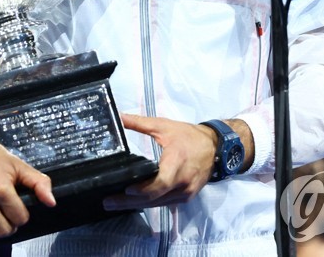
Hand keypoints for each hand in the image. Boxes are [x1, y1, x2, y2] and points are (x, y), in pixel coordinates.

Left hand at [102, 113, 217, 210]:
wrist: (215, 147)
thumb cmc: (189, 136)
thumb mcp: (164, 126)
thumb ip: (139, 123)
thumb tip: (118, 117)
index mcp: (177, 162)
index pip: (161, 183)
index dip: (143, 189)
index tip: (126, 190)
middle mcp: (183, 182)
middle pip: (154, 198)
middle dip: (129, 202)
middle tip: (108, 202)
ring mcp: (185, 192)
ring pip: (158, 204)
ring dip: (136, 205)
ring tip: (115, 204)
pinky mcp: (186, 197)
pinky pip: (164, 203)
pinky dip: (149, 203)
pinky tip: (134, 203)